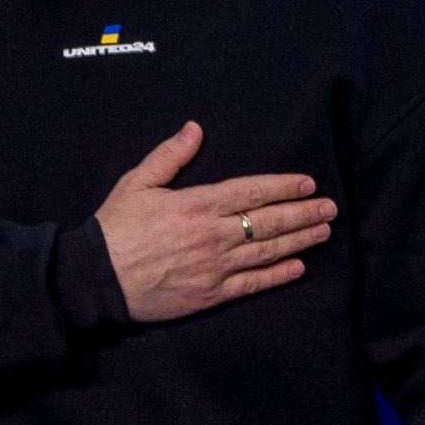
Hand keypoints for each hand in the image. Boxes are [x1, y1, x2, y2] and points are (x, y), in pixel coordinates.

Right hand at [95, 122, 333, 322]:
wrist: (93, 278)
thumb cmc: (114, 228)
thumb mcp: (136, 183)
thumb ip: (169, 156)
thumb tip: (195, 129)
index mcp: (197, 204)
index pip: (252, 192)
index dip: (284, 187)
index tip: (308, 183)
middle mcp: (212, 235)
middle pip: (268, 221)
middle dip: (303, 213)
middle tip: (330, 208)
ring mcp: (214, 267)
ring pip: (266, 251)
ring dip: (299, 241)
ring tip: (323, 232)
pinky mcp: (210, 295)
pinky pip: (251, 285)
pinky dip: (277, 276)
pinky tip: (298, 269)